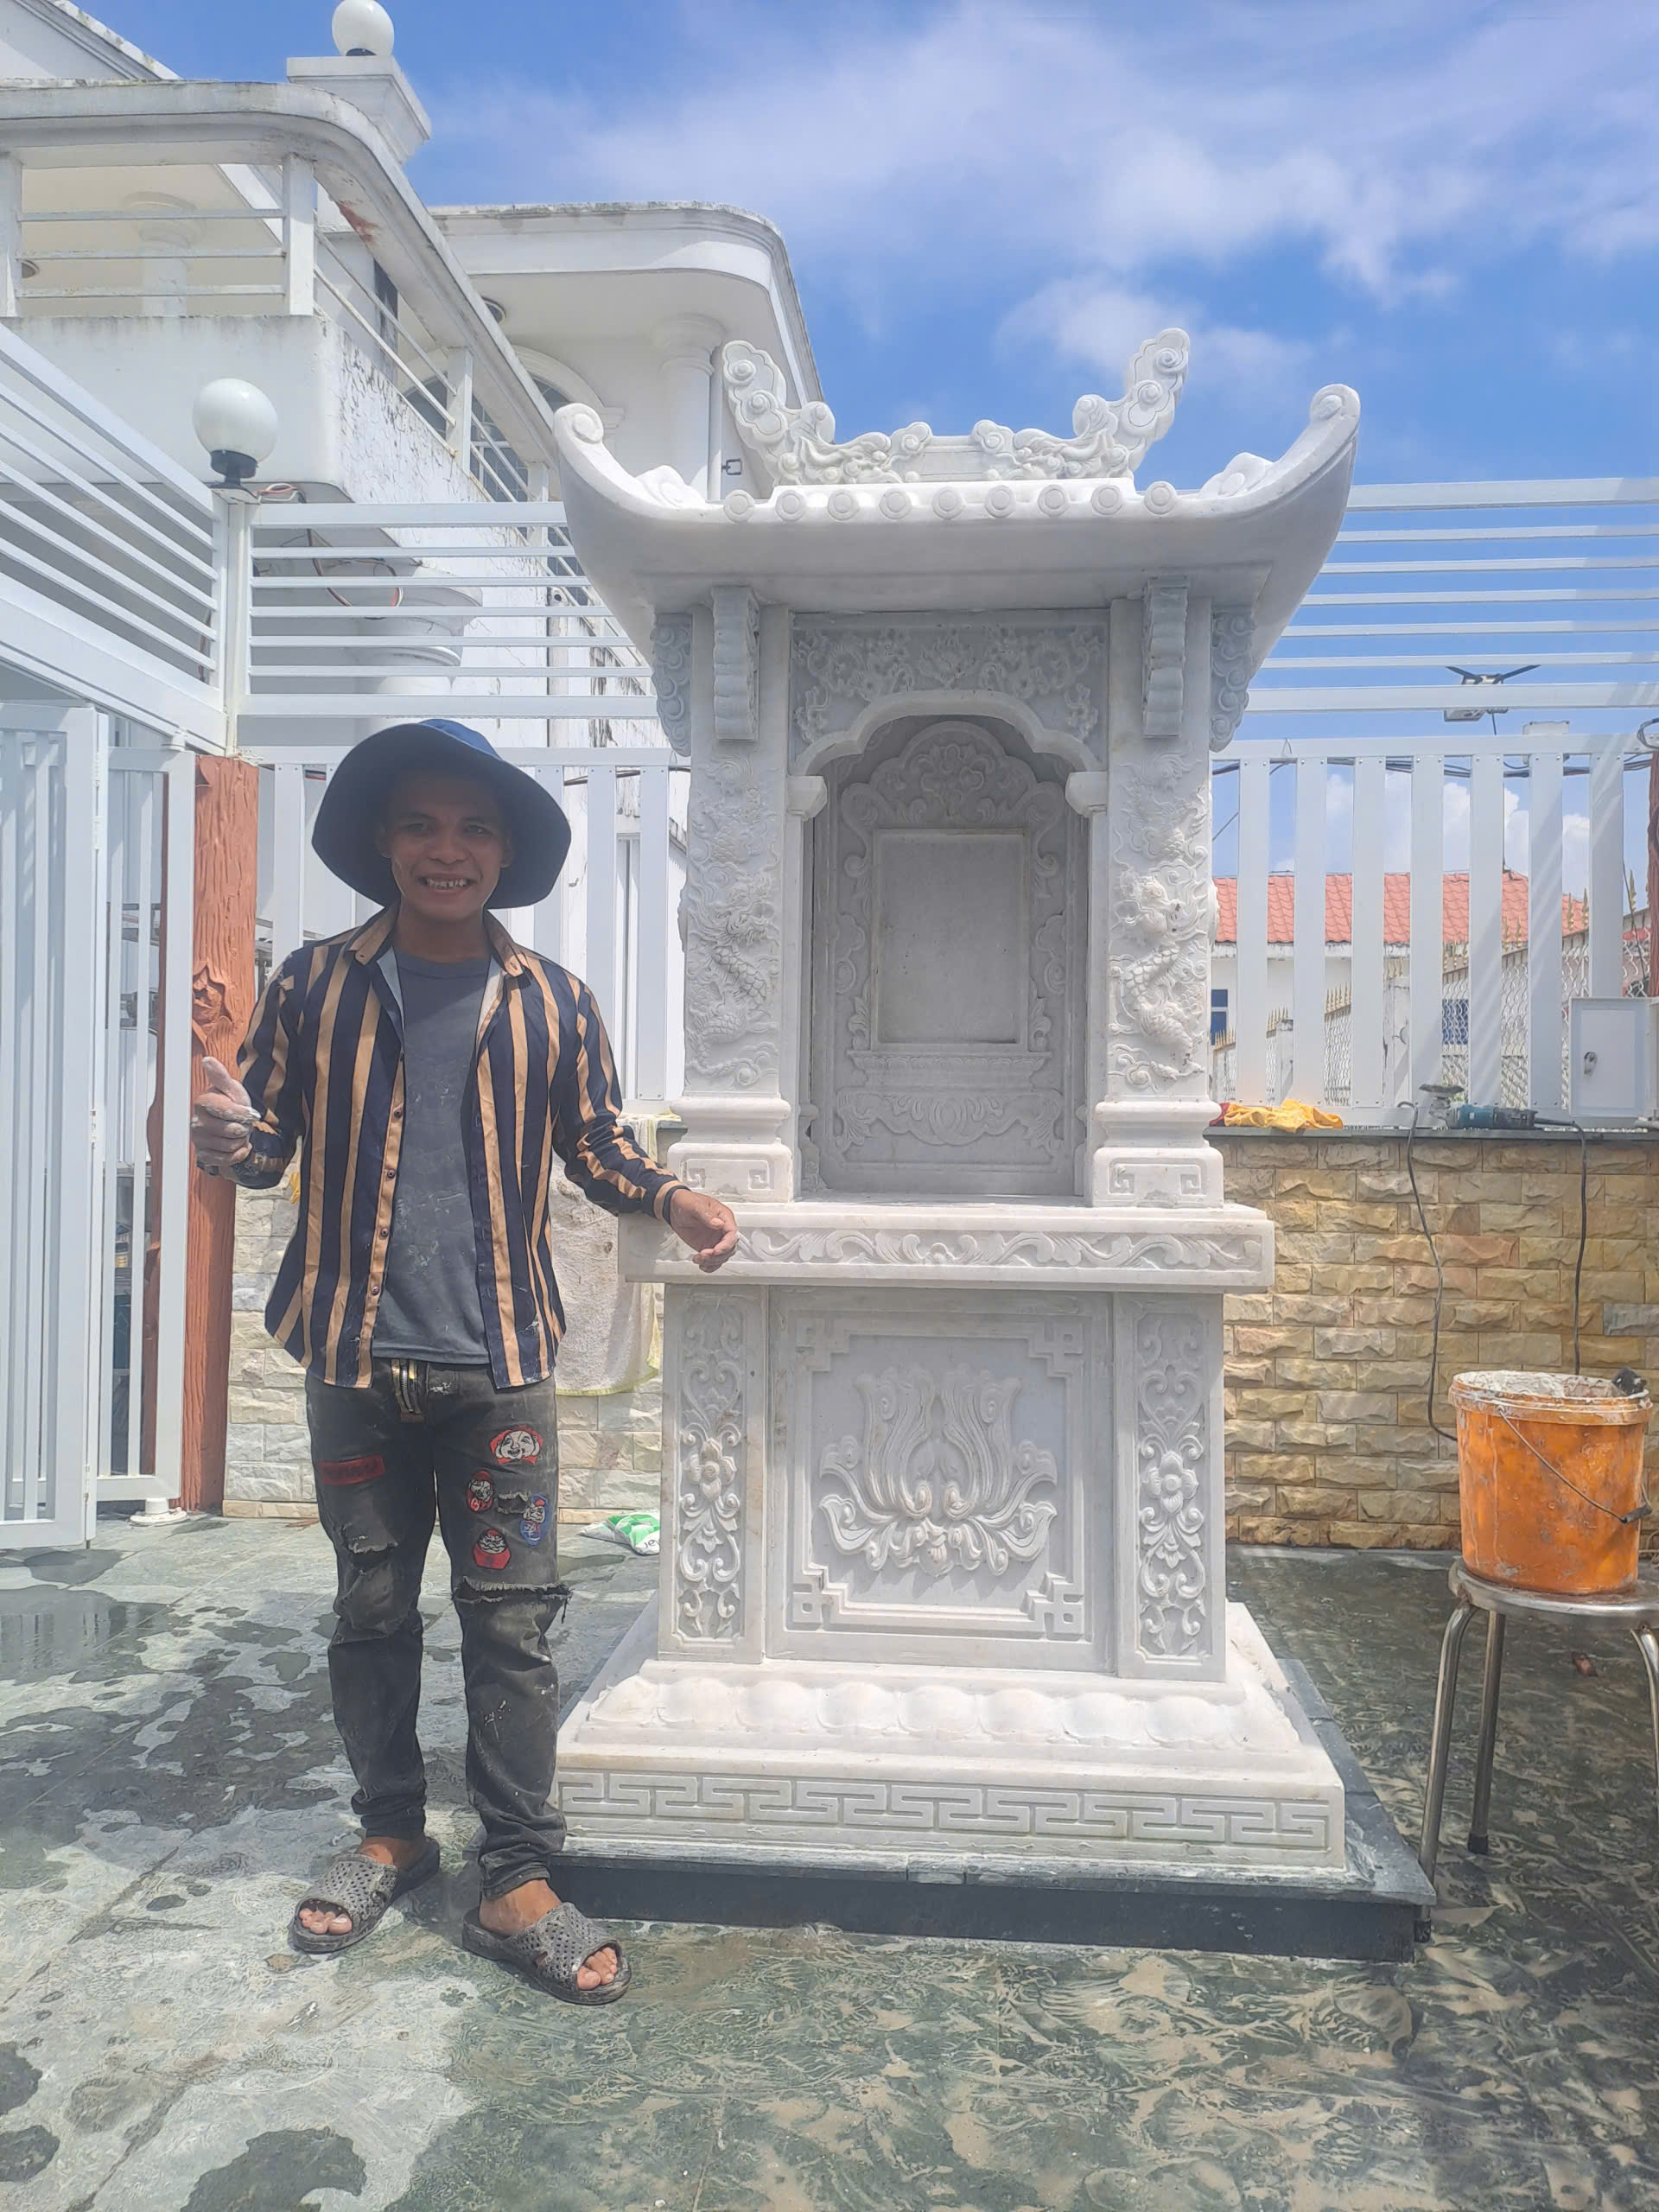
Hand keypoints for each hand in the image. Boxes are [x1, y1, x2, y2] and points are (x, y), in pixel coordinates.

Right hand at [192, 1056, 254, 1176]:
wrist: (230, 1122)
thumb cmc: (231, 1103)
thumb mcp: (231, 1089)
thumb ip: (220, 1076)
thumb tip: (207, 1060)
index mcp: (202, 1103)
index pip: (228, 1112)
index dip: (244, 1114)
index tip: (250, 1113)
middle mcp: (196, 1122)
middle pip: (232, 1131)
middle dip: (244, 1128)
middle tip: (242, 1123)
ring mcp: (198, 1140)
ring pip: (231, 1146)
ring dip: (241, 1141)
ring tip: (238, 1133)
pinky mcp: (203, 1155)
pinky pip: (227, 1159)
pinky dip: (238, 1153)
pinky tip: (237, 1145)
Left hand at [667, 1188, 737, 1272]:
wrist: (674, 1208)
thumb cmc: (686, 1202)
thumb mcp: (695, 1205)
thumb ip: (707, 1214)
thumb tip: (719, 1224)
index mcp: (723, 1217)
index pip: (732, 1233)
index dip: (726, 1244)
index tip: (715, 1250)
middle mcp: (722, 1229)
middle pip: (729, 1247)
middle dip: (718, 1255)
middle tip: (703, 1254)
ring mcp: (715, 1239)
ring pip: (722, 1256)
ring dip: (712, 1261)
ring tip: (698, 1258)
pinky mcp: (708, 1246)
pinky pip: (714, 1260)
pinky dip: (710, 1266)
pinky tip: (702, 1265)